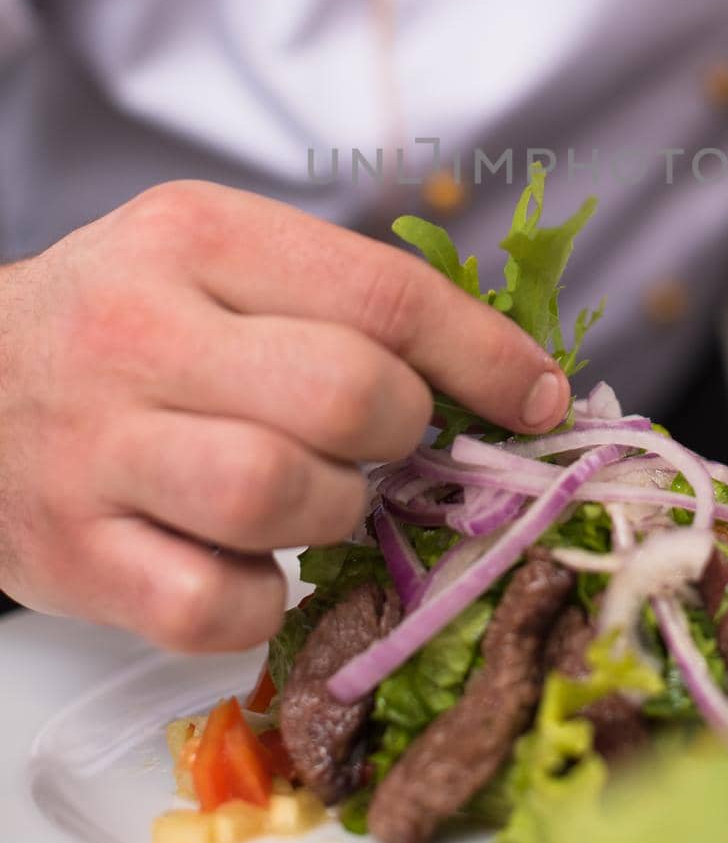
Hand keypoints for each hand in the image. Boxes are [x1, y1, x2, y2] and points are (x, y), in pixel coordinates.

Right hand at [0, 181, 568, 652]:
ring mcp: (100, 449)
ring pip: (283, 495)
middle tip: (389, 443)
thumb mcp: (214, 258)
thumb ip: (338, 297)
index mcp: (197, 236)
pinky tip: (249, 561)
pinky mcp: (74, 557)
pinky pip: (216, 606)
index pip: (383, 292)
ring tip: (316, 496)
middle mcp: (143, 333)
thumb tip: (502, 369)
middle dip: (404, 433)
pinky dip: (262, 599)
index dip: (485, 354)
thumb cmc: (122, 322)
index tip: (538, 395)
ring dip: (338, 513)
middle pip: (347, 395)